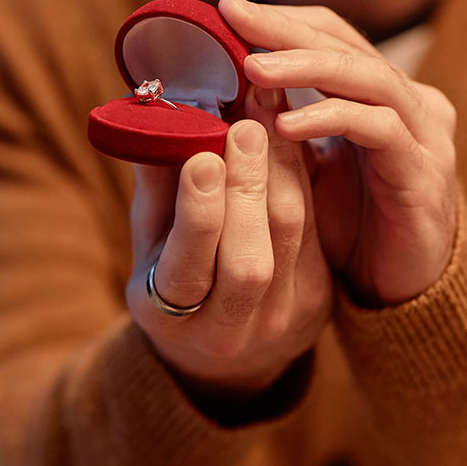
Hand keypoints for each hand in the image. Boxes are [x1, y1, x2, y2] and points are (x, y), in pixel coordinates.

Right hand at [126, 85, 331, 397]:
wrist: (226, 348)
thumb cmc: (175, 273)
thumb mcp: (149, 241)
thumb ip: (155, 189)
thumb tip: (158, 121)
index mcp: (169, 318)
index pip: (186, 271)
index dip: (197, 214)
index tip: (203, 158)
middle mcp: (227, 330)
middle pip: (248, 261)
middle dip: (248, 187)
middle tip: (246, 125)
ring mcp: (279, 318)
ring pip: (290, 237)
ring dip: (281, 171)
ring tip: (268, 117)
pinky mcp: (317, 299)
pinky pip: (314, 228)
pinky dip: (301, 178)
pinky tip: (291, 137)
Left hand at [218, 0, 457, 305]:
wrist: (397, 288)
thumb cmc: (348, 224)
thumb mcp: (307, 167)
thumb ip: (280, 125)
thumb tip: (220, 90)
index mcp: (380, 92)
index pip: (332, 35)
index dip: (282, 20)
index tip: (227, 10)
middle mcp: (410, 100)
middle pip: (345, 45)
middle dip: (286, 29)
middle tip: (233, 13)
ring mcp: (424, 131)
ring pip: (365, 76)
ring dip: (306, 67)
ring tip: (253, 67)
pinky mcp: (425, 169)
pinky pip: (377, 129)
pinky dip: (330, 118)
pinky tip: (284, 124)